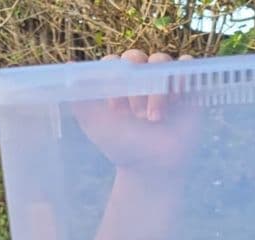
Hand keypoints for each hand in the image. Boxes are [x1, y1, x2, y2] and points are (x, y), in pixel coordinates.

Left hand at [72, 49, 201, 172]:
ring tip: (153, 118)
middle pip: (136, 56)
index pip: (113, 61)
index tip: (114, 108)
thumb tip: (67, 68)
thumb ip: (80, 100)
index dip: (112, 78)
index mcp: (117, 82)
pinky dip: (181, 76)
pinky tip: (175, 99)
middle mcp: (140, 77)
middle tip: (134, 115)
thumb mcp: (94, 125)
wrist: (151, 167)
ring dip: (156, 89)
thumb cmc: (121, 146)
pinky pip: (187, 66)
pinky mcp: (187, 87)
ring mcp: (163, 80)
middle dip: (134, 85)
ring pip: (161, 60)